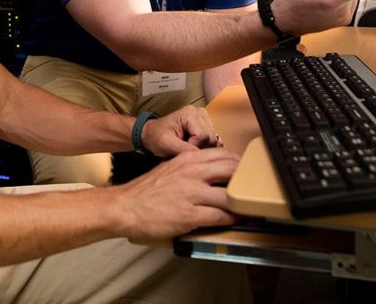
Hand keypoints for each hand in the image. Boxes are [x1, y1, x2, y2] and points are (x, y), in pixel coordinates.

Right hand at [108, 147, 240, 239]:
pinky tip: (233, 220)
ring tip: (246, 208)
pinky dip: (231, 219)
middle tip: (249, 189)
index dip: (239, 164)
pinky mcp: (189, 215)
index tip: (244, 172)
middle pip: (232, 170)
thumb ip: (193, 167)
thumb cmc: (147, 191)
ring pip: (229, 195)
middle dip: (245, 181)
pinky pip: (220, 216)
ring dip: (241, 203)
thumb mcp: (171, 168)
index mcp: (187, 159)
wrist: (125, 207)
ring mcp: (191, 194)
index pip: (224, 155)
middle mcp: (192, 172)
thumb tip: (216, 172)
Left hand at [142, 105, 220, 156]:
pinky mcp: (207, 127)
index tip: (179, 151)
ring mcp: (204, 119)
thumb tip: (199, 155)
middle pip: (210, 139)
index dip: (193, 148)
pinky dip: (204, 148)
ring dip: (201, 149)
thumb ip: (182, 148)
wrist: (152, 134)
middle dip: (197, 149)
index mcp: (189, 113)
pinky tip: (193, 147)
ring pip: (213, 142)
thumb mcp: (164, 143)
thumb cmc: (156, 136)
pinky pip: (214, 142)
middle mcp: (199, 113)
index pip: (202, 136)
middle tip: (182, 150)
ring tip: (186, 147)